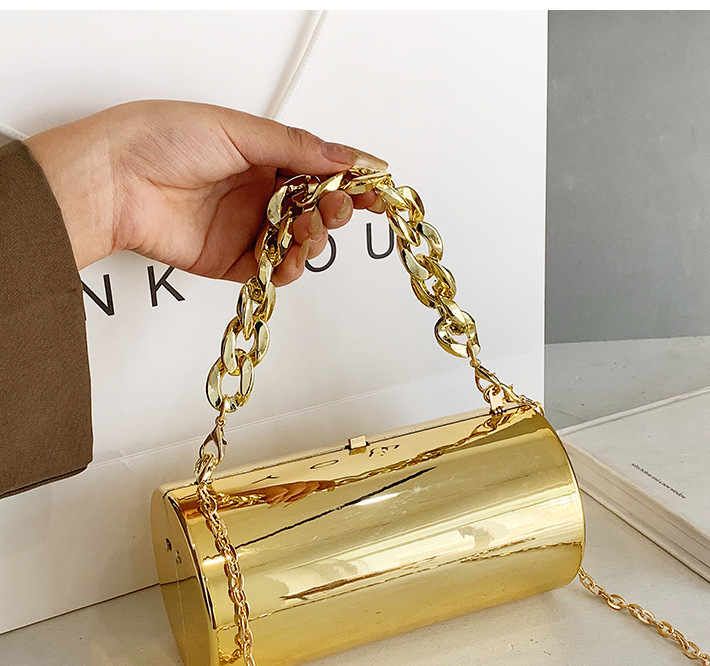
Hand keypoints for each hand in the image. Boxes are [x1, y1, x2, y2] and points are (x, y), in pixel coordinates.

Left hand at [25, 100, 386, 285]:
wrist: (113, 180)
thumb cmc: (161, 140)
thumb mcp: (238, 130)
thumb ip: (295, 148)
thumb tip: (344, 157)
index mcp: (263, 155)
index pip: (319, 170)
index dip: (349, 180)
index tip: (375, 187)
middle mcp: (258, 193)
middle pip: (315, 209)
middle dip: (334, 210)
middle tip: (336, 207)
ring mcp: (246, 228)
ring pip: (299, 243)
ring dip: (313, 240)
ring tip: (306, 231)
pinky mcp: (230, 260)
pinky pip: (270, 270)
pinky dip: (287, 268)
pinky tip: (290, 260)